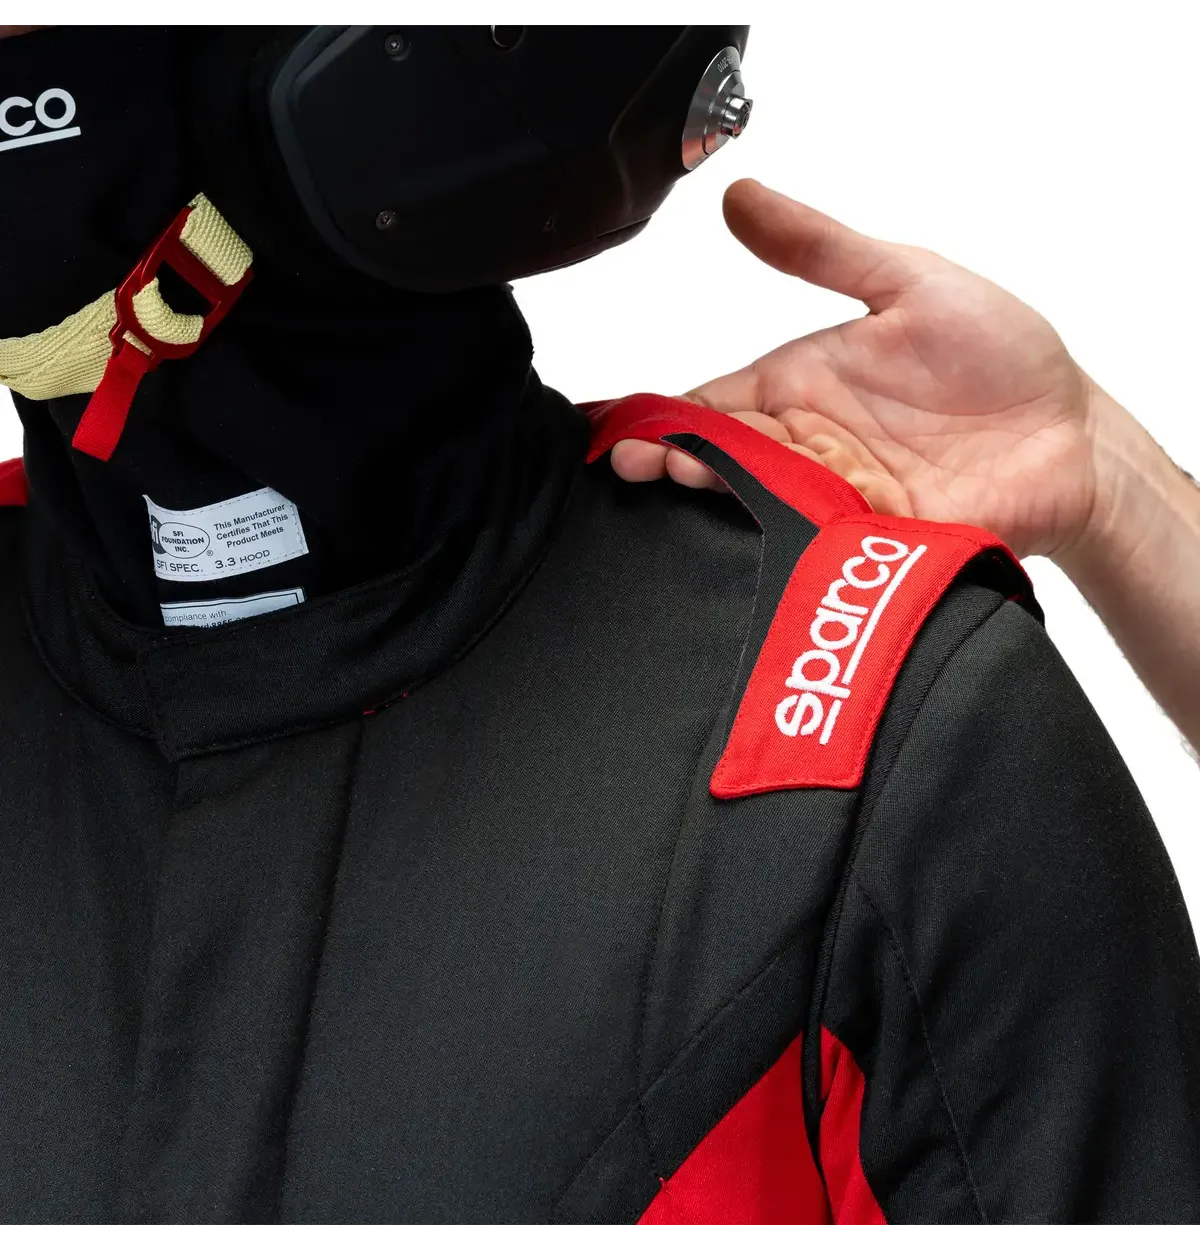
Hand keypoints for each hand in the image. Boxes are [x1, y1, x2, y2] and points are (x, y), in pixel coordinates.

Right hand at [612, 179, 1098, 558]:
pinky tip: (748, 528)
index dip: (657, 414)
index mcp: (799, 388)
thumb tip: (741, 197)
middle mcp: (806, 448)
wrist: (1070, 436)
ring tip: (679, 479)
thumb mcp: (906, 280)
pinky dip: (782, 537)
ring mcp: (836, 498)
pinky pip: (819, 541)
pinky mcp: (874, 539)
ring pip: (759, 502)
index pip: (709, 404)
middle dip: (669, 460)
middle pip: (720, 459)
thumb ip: (821, 249)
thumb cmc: (999, 356)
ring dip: (717, 494)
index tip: (611, 424)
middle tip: (632, 462)